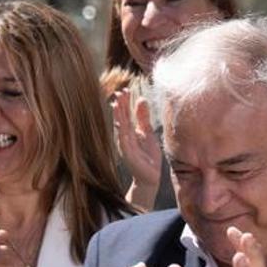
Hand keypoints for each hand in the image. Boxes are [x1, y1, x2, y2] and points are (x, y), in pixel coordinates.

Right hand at [111, 89, 161, 210]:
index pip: (126, 114)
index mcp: (129, 132)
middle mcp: (124, 137)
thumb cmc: (148, 156)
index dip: (125, 103)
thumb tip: (141, 99)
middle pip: (122, 118)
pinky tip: (119, 122)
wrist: (150, 177)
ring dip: (118, 115)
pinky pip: (123, 140)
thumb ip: (143, 117)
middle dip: (120, 105)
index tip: (125, 90)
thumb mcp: (147, 133)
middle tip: (119, 92)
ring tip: (116, 103)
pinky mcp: (127, 154)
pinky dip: (121, 131)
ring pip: (121, 127)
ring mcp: (125, 145)